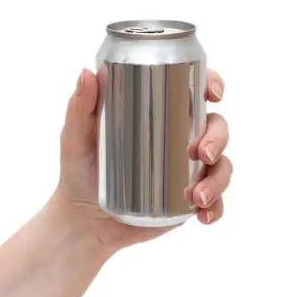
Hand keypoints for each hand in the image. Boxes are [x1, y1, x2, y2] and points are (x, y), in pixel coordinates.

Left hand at [51, 68, 231, 254]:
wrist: (84, 223)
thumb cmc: (79, 174)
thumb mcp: (75, 140)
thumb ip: (79, 108)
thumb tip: (88, 73)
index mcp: (159, 115)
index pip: (193, 93)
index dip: (212, 84)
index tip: (213, 93)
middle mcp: (180, 140)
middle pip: (216, 128)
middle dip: (218, 138)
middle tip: (202, 153)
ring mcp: (187, 172)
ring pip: (221, 166)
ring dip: (218, 178)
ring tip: (197, 196)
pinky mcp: (187, 202)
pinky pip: (215, 202)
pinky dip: (217, 208)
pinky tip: (204, 215)